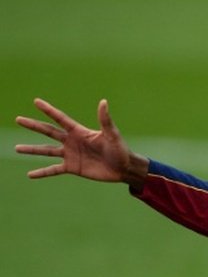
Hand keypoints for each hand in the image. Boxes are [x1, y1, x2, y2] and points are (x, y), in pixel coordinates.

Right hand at [15, 98, 147, 184]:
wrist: (123, 168)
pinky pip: (53, 170)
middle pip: (48, 131)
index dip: (49, 110)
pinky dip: (42, 172)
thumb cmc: (120, 149)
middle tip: (18, 119)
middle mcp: (72, 141)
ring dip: (32, 149)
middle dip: (33, 125)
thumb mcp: (112, 134)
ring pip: (46, 150)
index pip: (60, 118)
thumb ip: (105, 120)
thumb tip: (103, 102)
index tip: (36, 101)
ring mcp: (70, 155)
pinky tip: (30, 175)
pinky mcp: (72, 168)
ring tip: (16, 148)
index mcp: (79, 131)